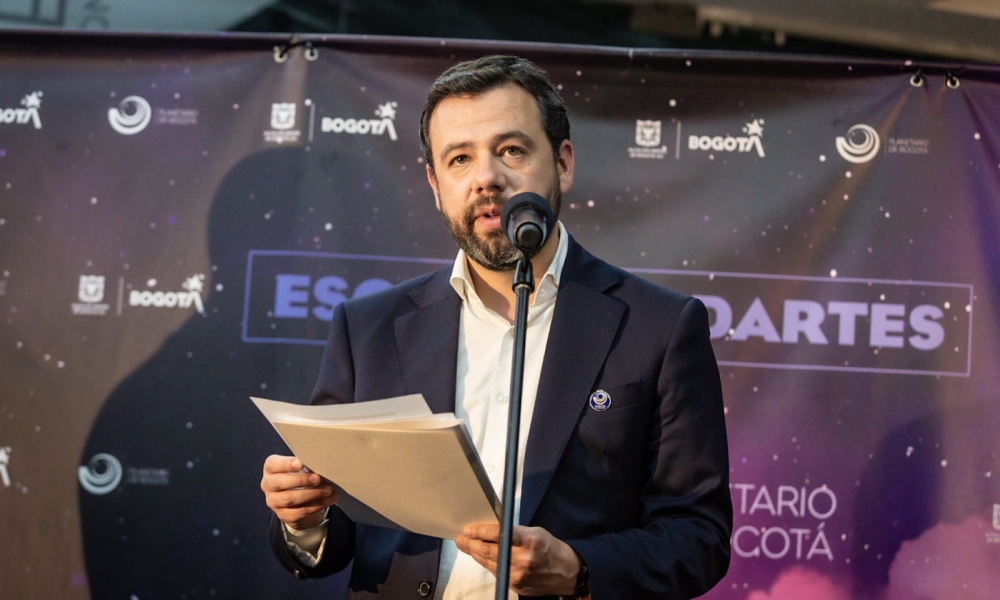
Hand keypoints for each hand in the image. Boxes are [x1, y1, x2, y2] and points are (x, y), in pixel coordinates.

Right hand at [261, 454, 336, 529]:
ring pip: (290, 499)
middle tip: (318, 478)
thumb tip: (320, 463)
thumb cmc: (301, 475)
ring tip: (328, 490)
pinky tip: (329, 499)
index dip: (286, 464)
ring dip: (312, 494)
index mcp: (270, 469)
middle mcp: (268, 485)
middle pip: (279, 483)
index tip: (301, 463)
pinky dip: (317, 505)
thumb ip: (305, 464)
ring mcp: (274, 502)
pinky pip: (300, 512)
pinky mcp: (284, 515)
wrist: (300, 500)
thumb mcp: (300, 467)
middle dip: (301, 480)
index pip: (272, 464)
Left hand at [456, 524, 579, 596]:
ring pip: (488, 563)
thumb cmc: (549, 547)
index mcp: (529, 540)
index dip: (480, 532)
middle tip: (460, 539)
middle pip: (488, 551)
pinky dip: (488, 564)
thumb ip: (512, 532)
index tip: (468, 529)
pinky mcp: (515, 585)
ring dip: (475, 554)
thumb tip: (488, 531)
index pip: (498, 534)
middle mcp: (523, 559)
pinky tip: (482, 557)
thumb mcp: (534, 532)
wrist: (566, 572)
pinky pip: (496, 572)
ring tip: (466, 546)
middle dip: (470, 544)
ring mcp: (518, 575)